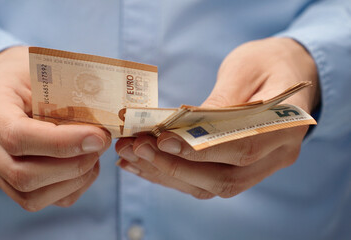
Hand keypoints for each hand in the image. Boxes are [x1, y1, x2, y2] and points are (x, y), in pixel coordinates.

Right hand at [0, 46, 110, 210]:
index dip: (63, 142)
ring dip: (73, 180)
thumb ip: (67, 94)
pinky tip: (86, 167)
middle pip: (23, 175)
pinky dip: (71, 189)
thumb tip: (109, 120)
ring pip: (30, 197)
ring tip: (95, 155)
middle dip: (73, 165)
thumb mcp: (44, 68)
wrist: (3, 83)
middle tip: (101, 144)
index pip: (17, 136)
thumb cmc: (27, 72)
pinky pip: (38, 201)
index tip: (98, 135)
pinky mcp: (7, 182)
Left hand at [116, 37, 319, 198]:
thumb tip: (184, 125)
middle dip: (174, 167)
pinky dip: (170, 174)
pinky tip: (141, 164)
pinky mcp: (239, 168)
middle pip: (224, 179)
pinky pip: (204, 180)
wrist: (288, 72)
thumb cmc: (269, 62)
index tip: (163, 141)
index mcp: (287, 126)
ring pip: (209, 185)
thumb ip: (222, 99)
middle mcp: (276, 156)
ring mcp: (259, 167)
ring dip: (165, 174)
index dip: (201, 150)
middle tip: (136, 148)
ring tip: (129, 155)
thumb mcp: (246, 68)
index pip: (244, 148)